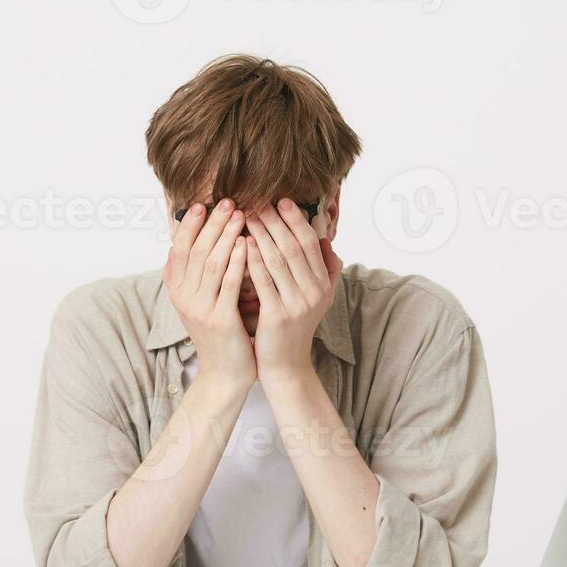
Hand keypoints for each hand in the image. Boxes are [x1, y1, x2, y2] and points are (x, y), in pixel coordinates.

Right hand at [164, 200, 254, 390]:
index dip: (190, 225)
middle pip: (196, 251)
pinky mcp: (220, 320)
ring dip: (225, 237)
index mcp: (177, 290)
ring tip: (239, 215)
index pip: (179, 249)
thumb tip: (178, 245)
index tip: (202, 204)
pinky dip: (237, 262)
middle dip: (212, 224)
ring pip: (211, 264)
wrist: (225, 373)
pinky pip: (228, 284)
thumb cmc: (218, 333)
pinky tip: (246, 245)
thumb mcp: (197, 302)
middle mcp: (184, 298)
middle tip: (227, 202)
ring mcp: (200, 309)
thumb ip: (189, 276)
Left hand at [245, 199, 342, 387]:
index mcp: (323, 285)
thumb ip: (323, 270)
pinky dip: (253, 259)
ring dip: (261, 234)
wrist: (285, 366)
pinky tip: (242, 244)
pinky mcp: (278, 316)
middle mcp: (315, 292)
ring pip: (278, 260)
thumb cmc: (293, 328)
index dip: (296, 220)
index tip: (282, 201)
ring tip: (246, 216)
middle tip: (258, 202)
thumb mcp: (315, 299)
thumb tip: (325, 240)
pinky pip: (263, 280)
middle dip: (276, 221)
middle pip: (294, 247)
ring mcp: (298, 304)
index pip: (310, 243)